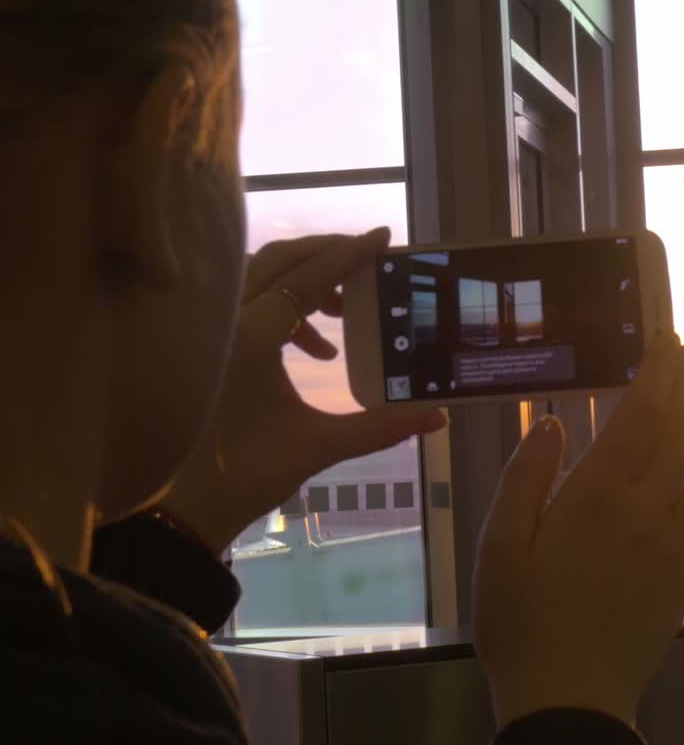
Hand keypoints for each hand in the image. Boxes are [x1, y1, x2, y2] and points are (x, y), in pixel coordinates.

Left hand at [161, 227, 445, 553]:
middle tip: (367, 263)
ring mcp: (214, 329)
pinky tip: (318, 351)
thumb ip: (382, 426)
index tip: (383, 237)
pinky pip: (249, 301)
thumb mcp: (320, 445)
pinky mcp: (211, 343)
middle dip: (326, 256)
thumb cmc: (248, 473)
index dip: (349, 255)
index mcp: (252, 336)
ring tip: (344, 314)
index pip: (308, 277)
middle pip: (280, 260)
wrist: (186, 507)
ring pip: (261, 276)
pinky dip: (286, 309)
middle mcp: (228, 320)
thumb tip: (437, 416)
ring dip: (305, 282)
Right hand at [473, 335, 683, 729]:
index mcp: (595, 499)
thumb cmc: (520, 620)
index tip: (667, 345)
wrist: (567, 702)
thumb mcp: (499, 544)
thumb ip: (527, 478)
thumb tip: (556, 423)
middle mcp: (647, 513)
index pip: (641, 420)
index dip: (658, 377)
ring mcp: (677, 545)